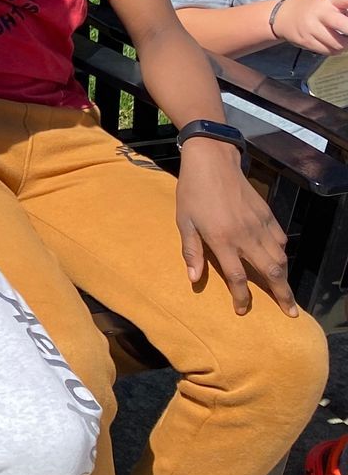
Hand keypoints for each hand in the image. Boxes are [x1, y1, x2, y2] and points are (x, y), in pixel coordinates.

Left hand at [176, 138, 296, 315]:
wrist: (213, 162)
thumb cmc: (192, 192)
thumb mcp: (184, 222)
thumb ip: (191, 251)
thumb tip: (194, 279)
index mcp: (222, 240)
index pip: (237, 278)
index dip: (241, 298)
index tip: (242, 311)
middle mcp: (246, 236)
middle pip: (271, 272)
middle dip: (282, 295)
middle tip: (290, 312)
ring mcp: (260, 225)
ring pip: (280, 258)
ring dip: (285, 277)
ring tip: (286, 292)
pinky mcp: (267, 215)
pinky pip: (280, 240)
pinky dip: (282, 254)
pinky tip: (278, 260)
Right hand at [271, 0, 347, 56]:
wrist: (281, 15)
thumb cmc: (311, 8)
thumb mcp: (327, 1)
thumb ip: (344, 9)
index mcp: (329, 0)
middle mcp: (321, 13)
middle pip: (345, 25)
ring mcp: (312, 28)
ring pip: (338, 43)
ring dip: (346, 46)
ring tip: (344, 42)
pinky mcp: (306, 40)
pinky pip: (327, 51)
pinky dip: (335, 50)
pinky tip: (334, 45)